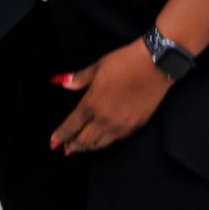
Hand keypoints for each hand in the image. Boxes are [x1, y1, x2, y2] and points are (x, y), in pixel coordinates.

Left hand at [49, 39, 171, 152]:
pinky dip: (104, 142)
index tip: (53, 142)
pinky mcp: (135, 126)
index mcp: (92, 103)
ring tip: (81, 147)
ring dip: (87, 146)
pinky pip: (115, 140)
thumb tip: (62, 83)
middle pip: (84, 140)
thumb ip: (79, 78)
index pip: (71, 125)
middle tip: (65, 148)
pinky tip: (102, 140)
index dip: (60, 135)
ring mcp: (121, 125)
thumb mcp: (99, 65)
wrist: (155, 64)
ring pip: (99, 144)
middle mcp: (104, 119)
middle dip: (72, 145)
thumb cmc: (125, 61)